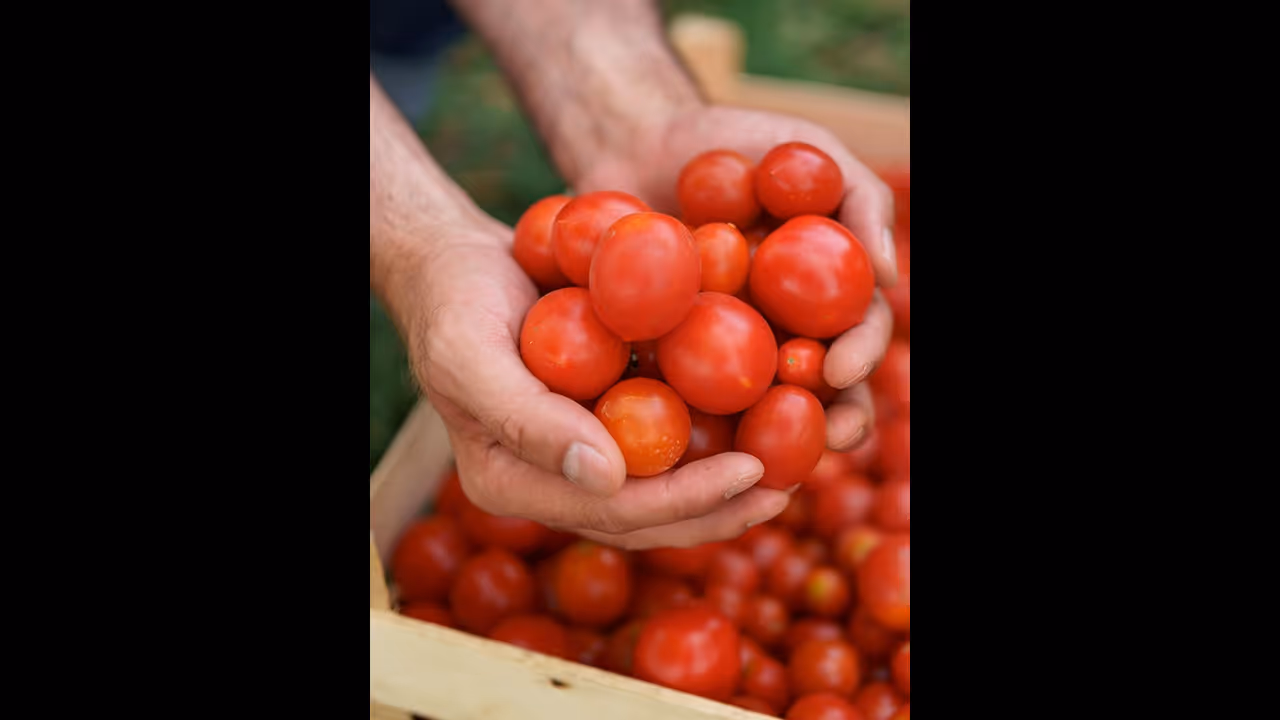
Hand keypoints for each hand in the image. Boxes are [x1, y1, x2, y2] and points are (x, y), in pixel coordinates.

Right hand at [393, 218, 790, 548]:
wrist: (456, 261)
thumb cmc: (453, 302)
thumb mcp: (472, 355)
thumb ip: (529, 420)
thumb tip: (610, 479)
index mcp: (514, 485)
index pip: (611, 511)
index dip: (684, 499)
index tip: (750, 470)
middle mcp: (553, 481)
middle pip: (647, 515)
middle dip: (720, 507)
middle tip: (786, 485)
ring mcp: (582, 452)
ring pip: (663, 486)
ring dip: (726, 484)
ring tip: (793, 467)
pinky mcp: (605, 418)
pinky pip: (665, 437)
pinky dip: (713, 432)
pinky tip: (764, 416)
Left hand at [577, 105, 898, 450]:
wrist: (638, 140)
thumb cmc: (734, 140)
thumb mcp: (806, 148)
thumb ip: (859, 199)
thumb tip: (892, 276)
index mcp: (824, 296)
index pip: (856, 336)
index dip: (859, 358)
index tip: (842, 368)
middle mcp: (783, 334)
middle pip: (818, 392)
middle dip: (829, 422)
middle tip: (821, 437)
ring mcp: (722, 354)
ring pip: (752, 412)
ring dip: (763, 442)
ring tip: (758, 463)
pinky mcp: (664, 361)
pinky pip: (674, 399)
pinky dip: (681, 425)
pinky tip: (673, 447)